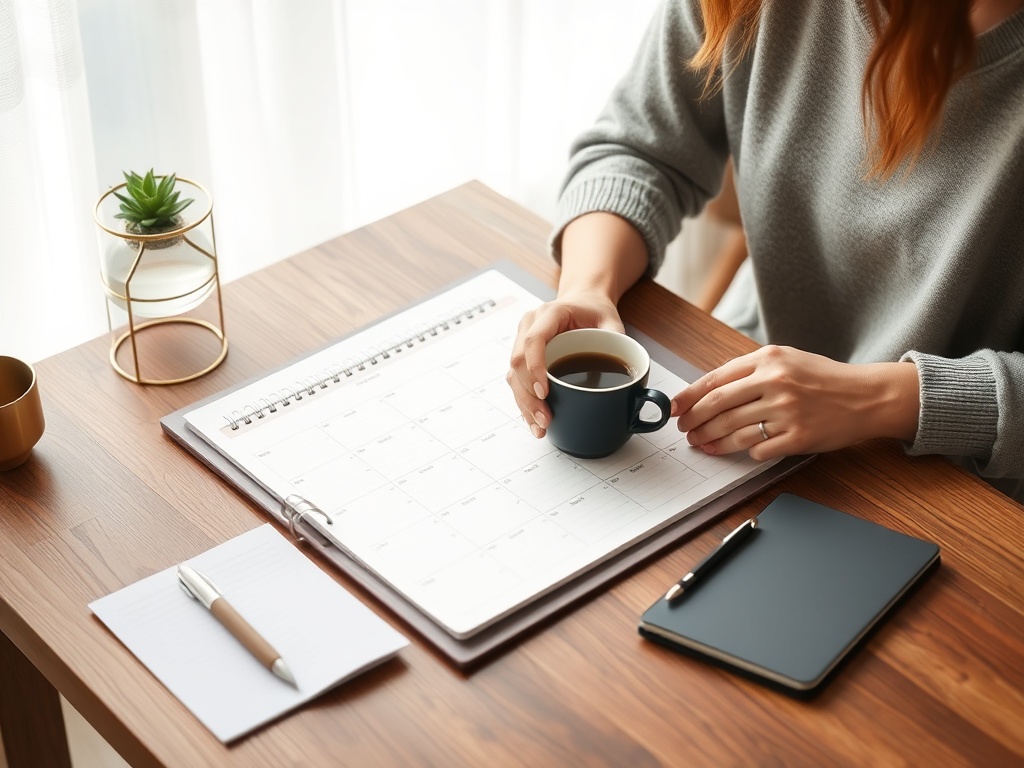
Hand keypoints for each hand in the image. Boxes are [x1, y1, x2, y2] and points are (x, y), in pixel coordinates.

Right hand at [507, 289, 623, 437]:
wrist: (583, 301)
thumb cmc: (594, 310)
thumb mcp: (611, 321)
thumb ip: (618, 342)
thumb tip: (627, 375)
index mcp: (550, 313)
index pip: (534, 340)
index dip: (535, 368)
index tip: (544, 392)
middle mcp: (530, 325)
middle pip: (518, 361)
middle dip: (529, 395)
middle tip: (546, 418)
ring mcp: (522, 340)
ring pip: (514, 374)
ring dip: (524, 403)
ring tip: (541, 426)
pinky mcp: (523, 356)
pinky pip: (517, 381)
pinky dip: (525, 403)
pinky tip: (534, 420)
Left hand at [672, 345, 919, 459]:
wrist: (866, 396)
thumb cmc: (823, 378)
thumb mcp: (786, 359)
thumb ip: (750, 370)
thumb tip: (709, 391)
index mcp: (769, 359)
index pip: (716, 379)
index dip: (689, 397)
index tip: (674, 408)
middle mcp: (775, 382)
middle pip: (718, 406)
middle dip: (695, 421)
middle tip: (685, 430)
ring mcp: (787, 411)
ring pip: (733, 430)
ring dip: (711, 440)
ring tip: (702, 443)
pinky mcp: (798, 437)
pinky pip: (758, 448)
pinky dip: (742, 452)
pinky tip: (733, 451)